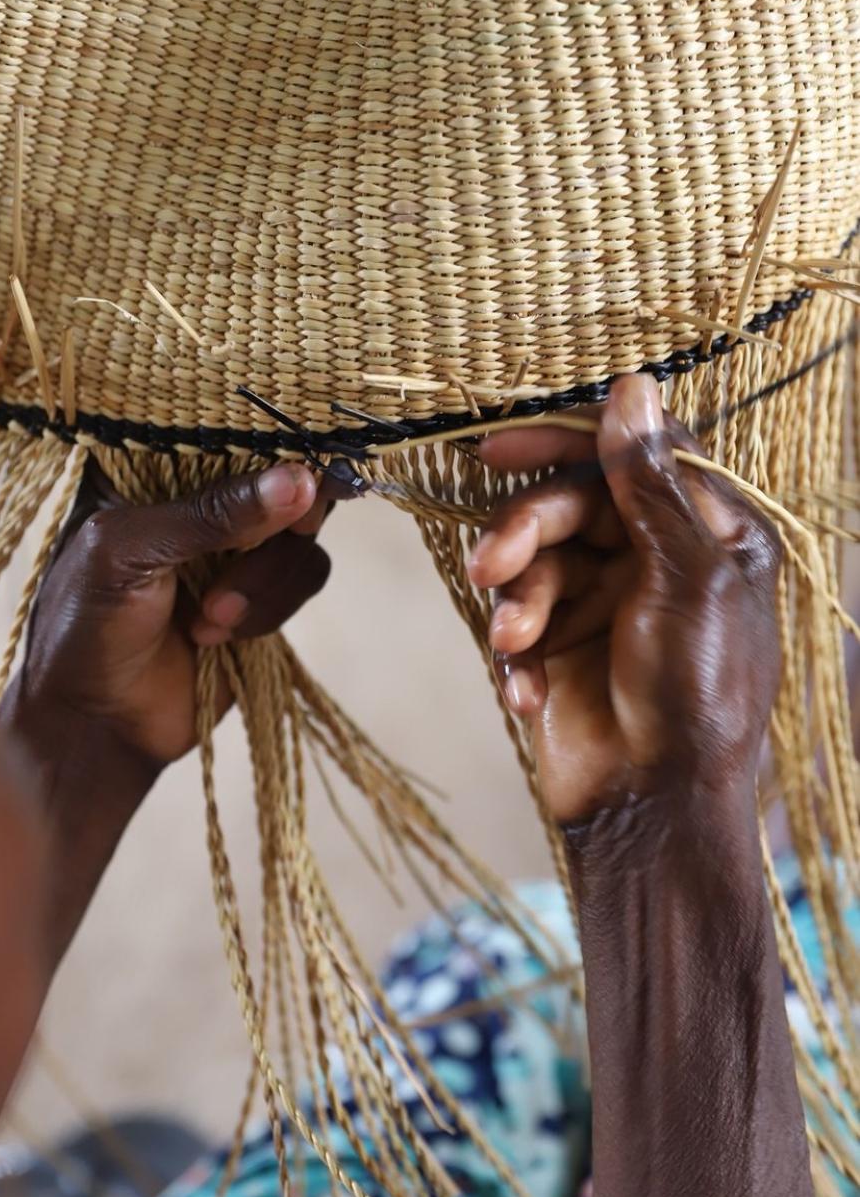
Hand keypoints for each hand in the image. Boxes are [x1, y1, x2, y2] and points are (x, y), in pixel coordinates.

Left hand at [13, 458, 330, 768]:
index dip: (276, 435)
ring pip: (303, 533)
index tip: (313, 459)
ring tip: (210, 617)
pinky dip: (272, 607)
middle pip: (284, 474)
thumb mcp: (130, 553)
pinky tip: (219, 636)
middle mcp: (201, 500)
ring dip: (266, 577)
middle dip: (285, 513)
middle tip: (290, 528)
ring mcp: (236, 548)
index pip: (226, 426)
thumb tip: (301, 480)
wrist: (95, 724)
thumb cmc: (85, 625)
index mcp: (151, 467)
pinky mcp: (262, 597)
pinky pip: (305, 577)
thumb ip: (211, 514)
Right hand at [470, 374, 781, 825]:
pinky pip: (516, 627)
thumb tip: (634, 387)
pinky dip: (514, 657)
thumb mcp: (686, 577)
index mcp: (705, 533)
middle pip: (569, 508)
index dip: (567, 443)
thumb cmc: (696, 694)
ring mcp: (603, 605)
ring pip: (532, 566)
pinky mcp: (560, 652)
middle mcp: (653, 559)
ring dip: (517, 602)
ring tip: (516, 644)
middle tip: (491, 566)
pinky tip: (527, 692)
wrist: (653, 810)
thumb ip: (650, 484)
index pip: (631, 456)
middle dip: (524, 533)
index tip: (500, 449)